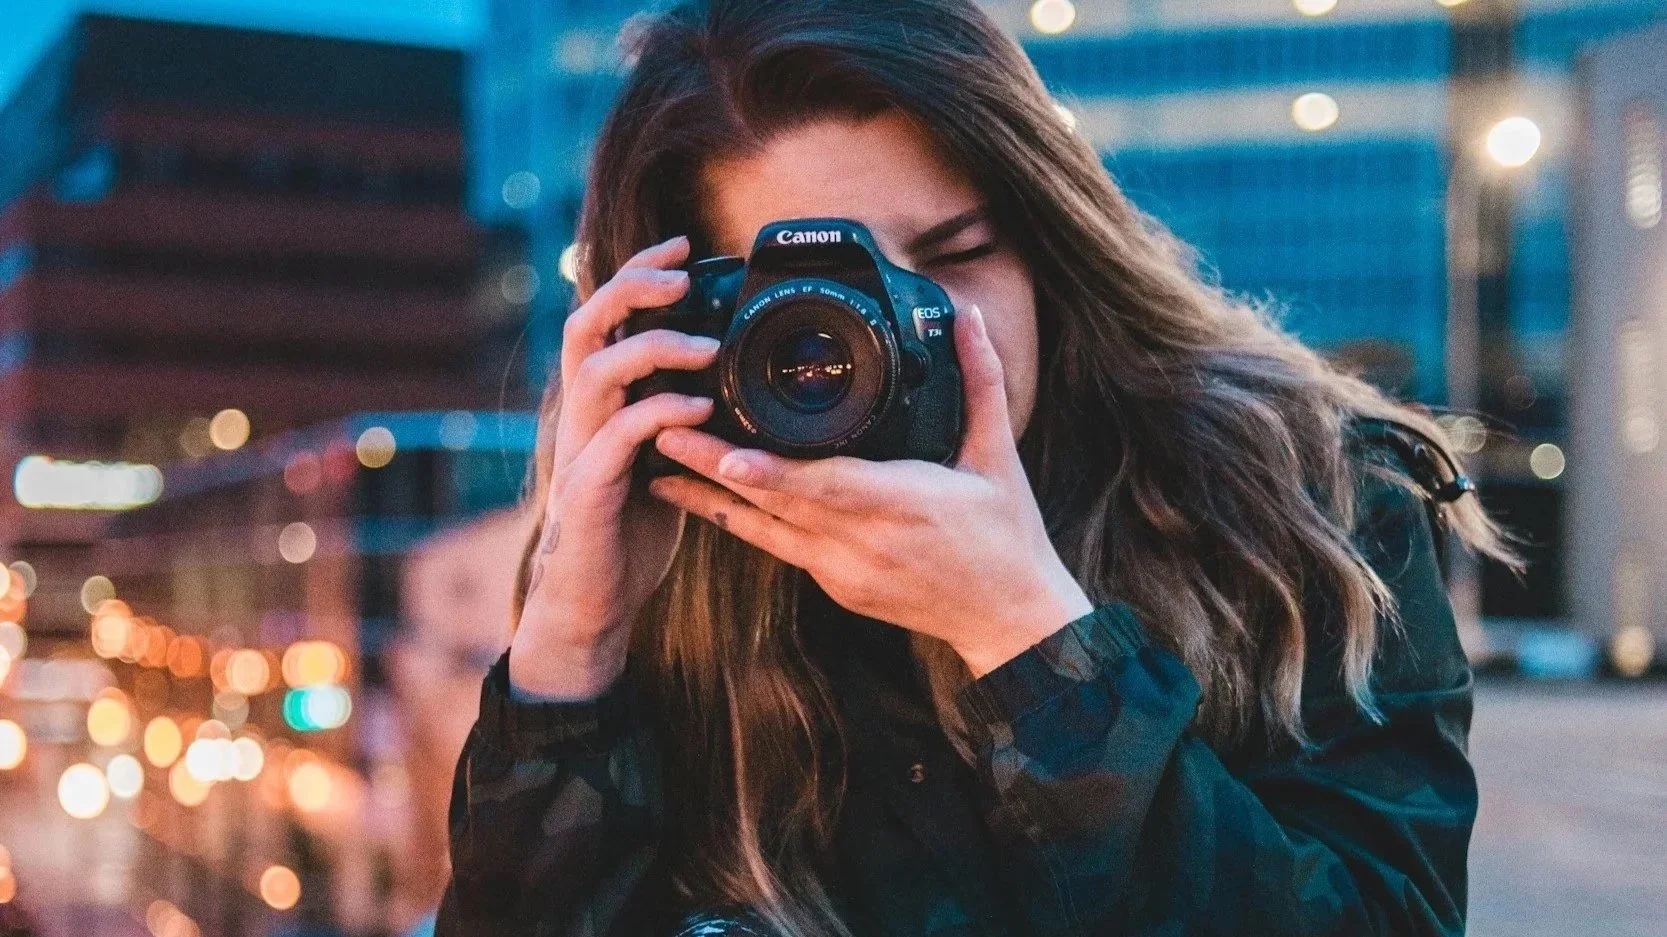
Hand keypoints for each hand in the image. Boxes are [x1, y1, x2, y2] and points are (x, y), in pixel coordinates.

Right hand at [511, 235, 719, 698]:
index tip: (685, 247)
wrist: (595, 600)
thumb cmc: (630, 530)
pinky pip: (619, 435)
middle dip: (631, 287)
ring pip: (597, 370)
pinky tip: (701, 406)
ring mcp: (580, 448)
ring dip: (653, 347)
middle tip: (681, 273)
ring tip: (706, 346)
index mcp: (598, 402)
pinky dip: (661, 412)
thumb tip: (725, 376)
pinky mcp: (590, 488)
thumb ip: (678, 414)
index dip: (638, 275)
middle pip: (585, 324)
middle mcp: (581, 415)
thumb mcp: (661, 458)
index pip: (604, 318)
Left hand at [647, 305, 1092, 676]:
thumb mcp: (998, 456)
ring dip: (710, 499)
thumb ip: (980, 382)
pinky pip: (777, 548)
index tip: (724, 451)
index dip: (772, 472)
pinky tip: (703, 498)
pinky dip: (740, 522)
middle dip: (715, 469)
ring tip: (660, 465)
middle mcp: (864, 542)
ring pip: (764, 531)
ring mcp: (844, 570)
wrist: (1009, 620)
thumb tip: (970, 317)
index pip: (828, 487)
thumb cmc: (1006, 537)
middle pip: (777, 504)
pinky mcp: (835, 585)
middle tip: (661, 431)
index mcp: (904, 504)